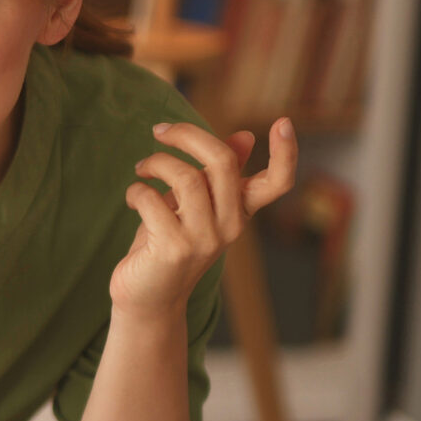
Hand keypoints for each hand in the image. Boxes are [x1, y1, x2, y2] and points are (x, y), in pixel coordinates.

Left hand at [111, 119, 297, 316]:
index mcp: (240, 211)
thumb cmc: (169, 243)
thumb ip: (216, 175)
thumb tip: (245, 136)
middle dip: (187, 135)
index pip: (278, 182)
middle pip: (222, 162)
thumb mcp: (197, 206)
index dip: (286, 153)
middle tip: (160, 131)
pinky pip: (152, 200)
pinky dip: (137, 190)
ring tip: (142, 169)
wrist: (148, 298)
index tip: (284, 122)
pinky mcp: (173, 249)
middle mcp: (229, 226)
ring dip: (155, 163)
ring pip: (185, 178)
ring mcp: (203, 239)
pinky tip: (134, 197)